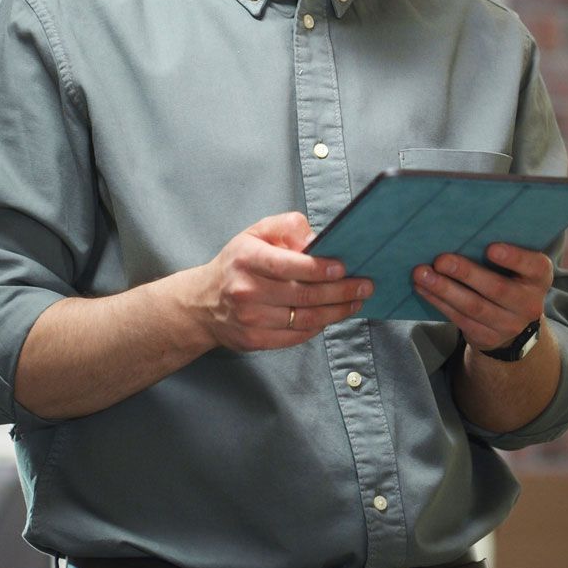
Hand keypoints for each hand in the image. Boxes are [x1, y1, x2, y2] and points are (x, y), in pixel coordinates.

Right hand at [185, 212, 372, 351]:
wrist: (203, 304)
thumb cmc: (237, 263)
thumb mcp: (255, 233)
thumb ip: (287, 227)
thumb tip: (316, 240)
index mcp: (247, 258)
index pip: (288, 265)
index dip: (319, 268)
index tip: (344, 268)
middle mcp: (246, 290)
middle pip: (303, 295)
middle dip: (340, 291)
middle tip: (364, 286)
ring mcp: (250, 319)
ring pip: (305, 319)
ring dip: (336, 312)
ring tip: (356, 302)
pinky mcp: (255, 340)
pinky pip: (296, 336)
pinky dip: (319, 327)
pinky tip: (332, 316)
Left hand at [411, 242, 553, 350]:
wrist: (514, 325)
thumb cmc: (511, 279)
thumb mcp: (519, 267)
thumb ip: (504, 251)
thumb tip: (462, 227)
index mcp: (539, 277)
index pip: (533, 266)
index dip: (514, 258)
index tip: (491, 248)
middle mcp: (528, 303)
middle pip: (496, 289)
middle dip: (466, 273)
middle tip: (441, 260)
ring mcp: (508, 324)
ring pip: (473, 306)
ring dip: (444, 289)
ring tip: (421, 274)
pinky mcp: (486, 336)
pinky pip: (459, 318)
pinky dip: (438, 301)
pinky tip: (422, 288)